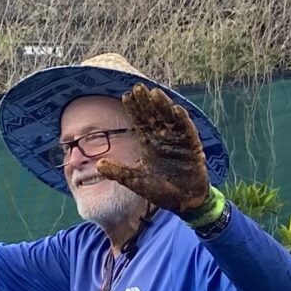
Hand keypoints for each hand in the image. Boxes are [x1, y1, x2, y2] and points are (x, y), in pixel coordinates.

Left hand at [95, 85, 212, 217]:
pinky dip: (183, 121)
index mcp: (149, 144)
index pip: (140, 122)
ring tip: (156, 93)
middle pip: (154, 116)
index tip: (126, 95)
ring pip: (170, 119)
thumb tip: (98, 165)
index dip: (134, 109)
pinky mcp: (192, 148)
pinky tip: (177, 110)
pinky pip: (188, 132)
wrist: (184, 202)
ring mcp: (178, 142)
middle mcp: (163, 139)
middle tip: (139, 87)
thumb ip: (119, 172)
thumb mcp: (136, 181)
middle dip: (147, 103)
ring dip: (164, 106)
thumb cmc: (161, 190)